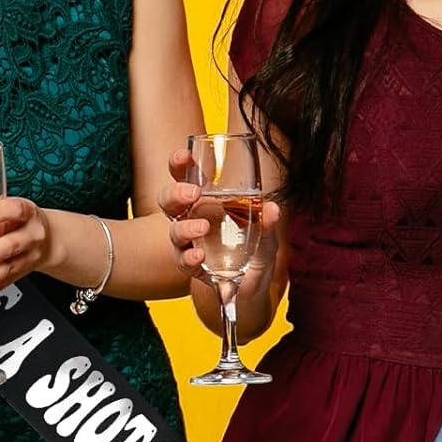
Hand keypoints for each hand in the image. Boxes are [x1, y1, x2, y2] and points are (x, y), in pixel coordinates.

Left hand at [0, 196, 48, 292]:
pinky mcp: (22, 273)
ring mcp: (29, 256)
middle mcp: (32, 235)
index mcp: (27, 213)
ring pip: (12, 267)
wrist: (50, 240)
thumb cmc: (20, 221)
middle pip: (13, 244)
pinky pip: (6, 284)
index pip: (14, 210)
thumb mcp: (10, 208)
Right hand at [159, 147, 280, 287]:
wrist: (254, 286)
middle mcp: (192, 218)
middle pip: (169, 201)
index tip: (184, 156)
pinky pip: (183, 260)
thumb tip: (272, 208)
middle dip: (175, 193)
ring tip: (202, 227)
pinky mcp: (192, 267)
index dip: (179, 164)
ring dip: (185, 228)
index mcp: (206, 201)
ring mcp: (190, 243)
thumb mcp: (267, 233)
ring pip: (174, 231)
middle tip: (193, 194)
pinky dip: (189, 257)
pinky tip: (199, 255)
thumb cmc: (256, 249)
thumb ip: (269, 222)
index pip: (185, 177)